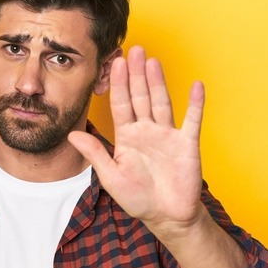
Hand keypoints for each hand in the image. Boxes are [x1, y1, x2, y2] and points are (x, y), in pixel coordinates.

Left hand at [68, 45, 205, 238]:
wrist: (166, 217)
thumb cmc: (138, 198)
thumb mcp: (111, 177)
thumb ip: (95, 153)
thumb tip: (71, 135)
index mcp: (128, 136)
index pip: (122, 104)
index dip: (118, 84)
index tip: (114, 64)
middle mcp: (148, 131)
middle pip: (141, 97)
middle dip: (136, 74)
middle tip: (133, 50)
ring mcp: (168, 135)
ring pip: (162, 102)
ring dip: (158, 82)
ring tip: (153, 61)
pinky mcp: (187, 144)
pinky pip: (192, 120)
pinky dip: (195, 104)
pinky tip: (196, 86)